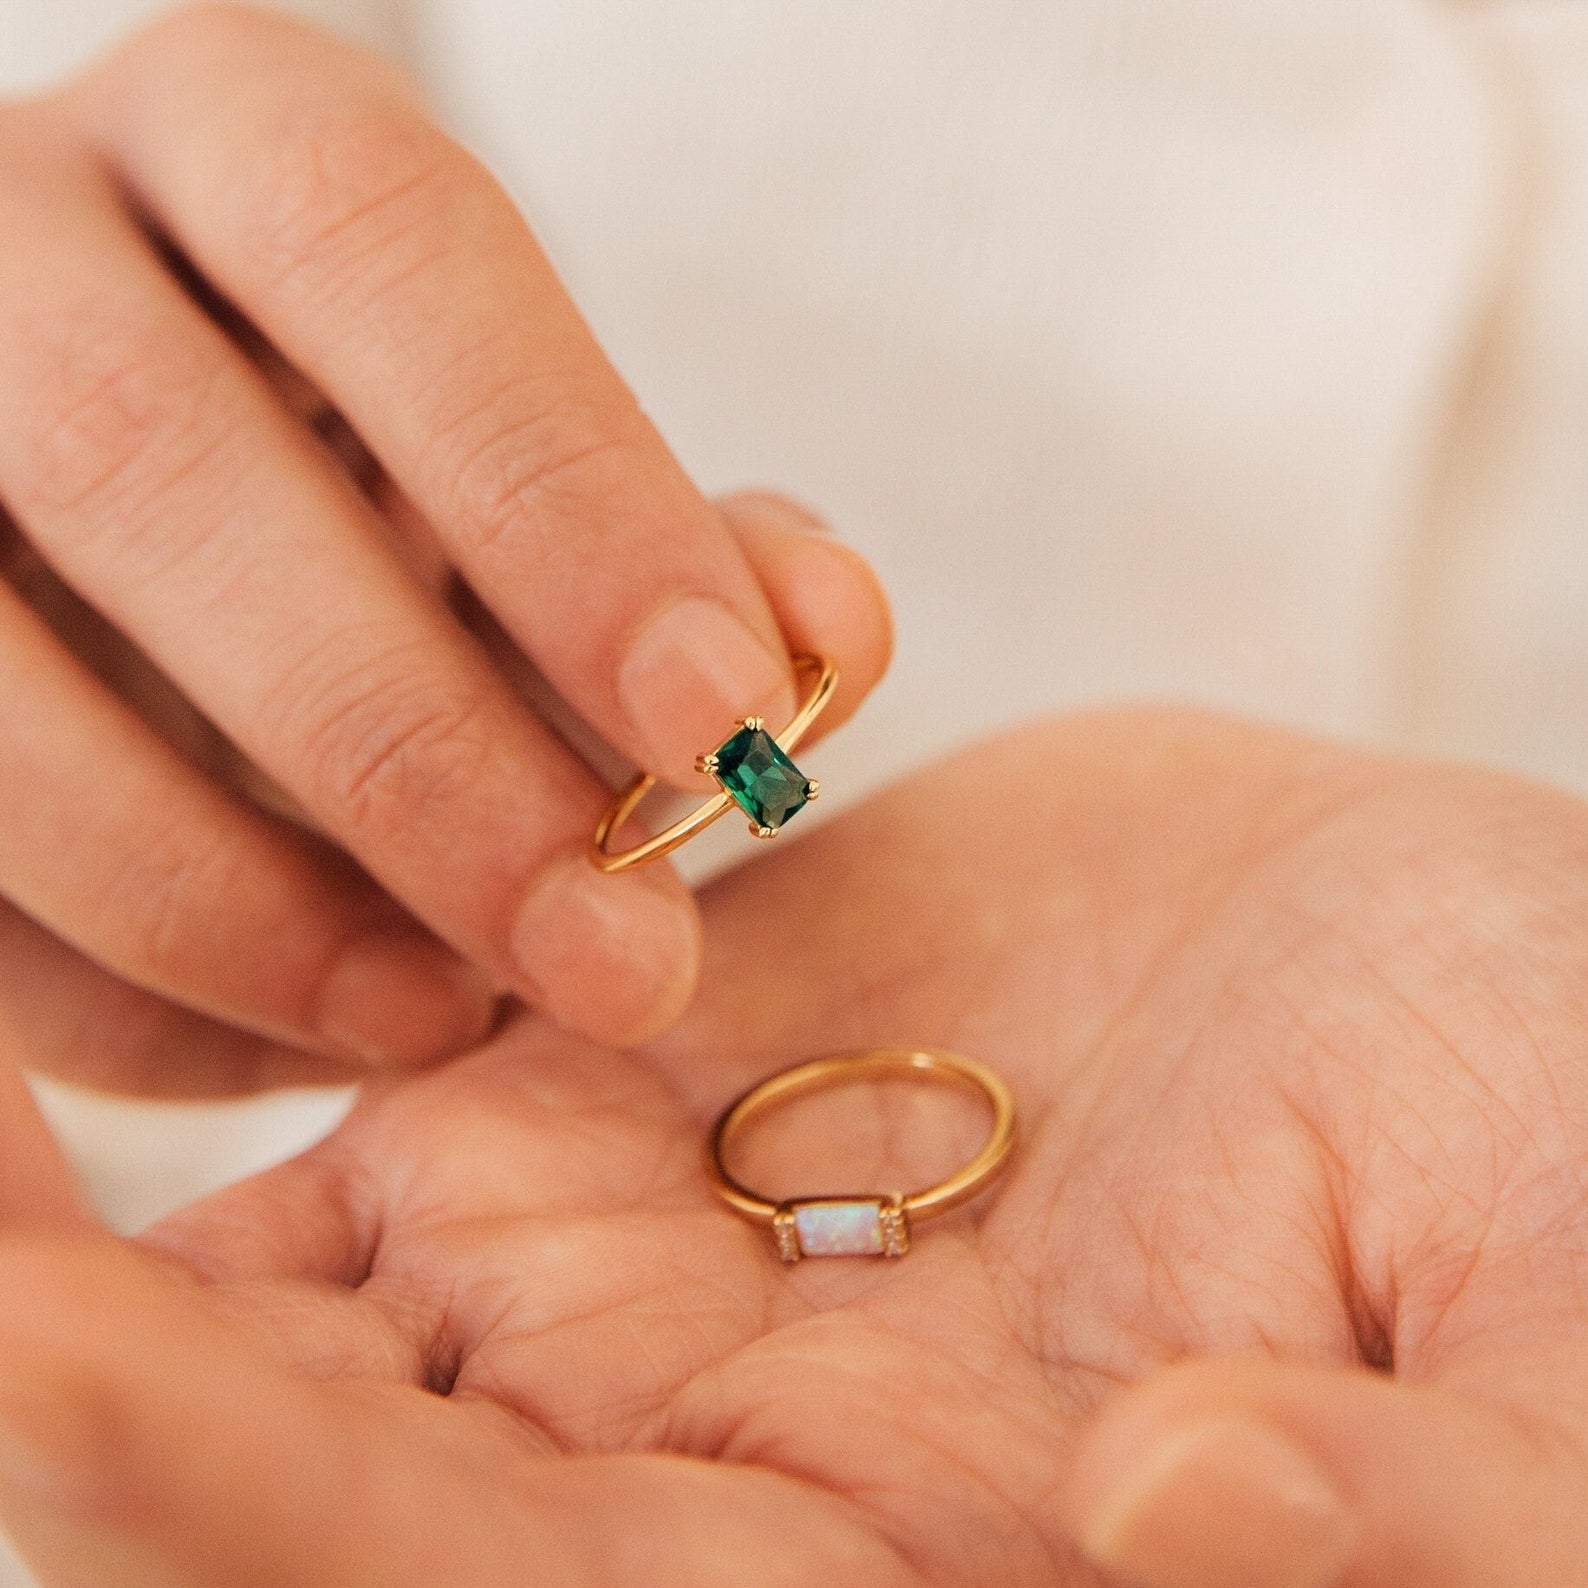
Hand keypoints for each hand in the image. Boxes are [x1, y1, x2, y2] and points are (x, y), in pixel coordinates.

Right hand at [0, 2, 889, 1095]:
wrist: (166, 488)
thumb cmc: (395, 468)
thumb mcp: (549, 477)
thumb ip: (694, 546)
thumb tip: (830, 644)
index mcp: (231, 140)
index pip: (389, 253)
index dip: (566, 499)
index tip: (721, 723)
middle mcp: (5, 251)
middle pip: (159, 462)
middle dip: (410, 749)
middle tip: (614, 951)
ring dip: (243, 904)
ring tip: (450, 1014)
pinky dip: (136, 994)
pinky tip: (320, 1026)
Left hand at [7, 709, 1587, 1584]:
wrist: (1487, 995)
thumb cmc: (1562, 1181)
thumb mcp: (1554, 1402)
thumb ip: (1415, 1537)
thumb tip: (1188, 1526)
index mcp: (881, 1566)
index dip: (233, 1503)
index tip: (27, 1348)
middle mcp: (715, 1425)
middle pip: (321, 1426)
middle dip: (83, 1321)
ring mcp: (682, 1203)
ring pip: (333, 1199)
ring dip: (170, 1066)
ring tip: (10, 853)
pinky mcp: (691, 1007)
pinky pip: (444, 979)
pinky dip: (329, 912)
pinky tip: (205, 791)